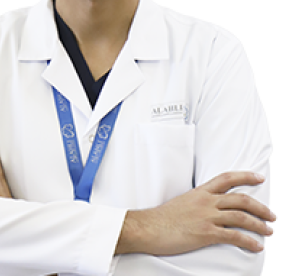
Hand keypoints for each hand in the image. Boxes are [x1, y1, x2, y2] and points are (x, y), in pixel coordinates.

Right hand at [116, 171, 276, 255]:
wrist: (149, 227)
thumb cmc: (163, 218)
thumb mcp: (183, 202)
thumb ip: (198, 202)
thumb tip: (209, 208)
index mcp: (200, 192)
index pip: (227, 178)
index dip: (245, 176)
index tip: (258, 177)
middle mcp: (206, 201)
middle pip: (240, 199)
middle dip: (260, 207)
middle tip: (272, 214)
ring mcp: (206, 216)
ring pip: (241, 216)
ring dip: (259, 224)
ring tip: (270, 230)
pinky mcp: (206, 233)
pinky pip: (233, 236)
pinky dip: (248, 241)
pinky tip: (256, 246)